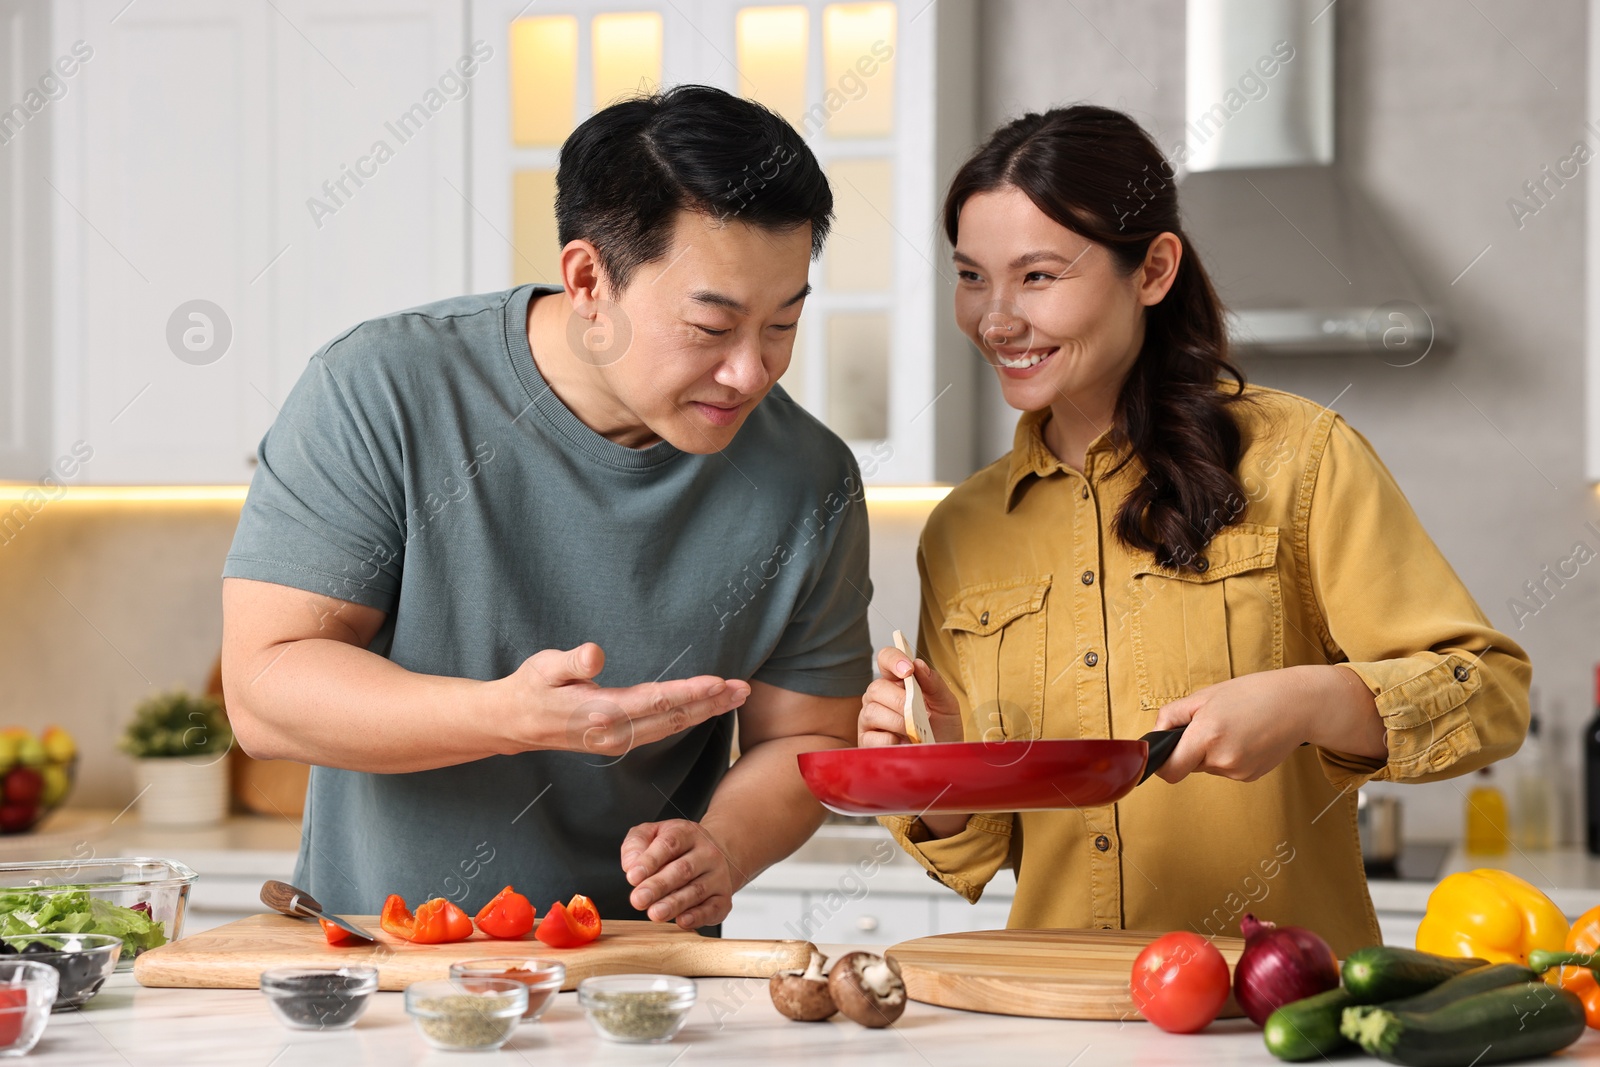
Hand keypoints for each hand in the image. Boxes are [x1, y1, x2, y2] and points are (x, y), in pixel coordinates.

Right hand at [500, 643, 748, 756]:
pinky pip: (661, 731)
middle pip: (672, 718)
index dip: (688, 692)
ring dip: (705, 712)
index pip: (654, 701)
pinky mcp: (618, 742)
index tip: (718, 682)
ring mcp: (617, 742)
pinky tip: (704, 709)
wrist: (513, 723)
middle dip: (710, 703)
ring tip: (735, 697)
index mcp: (599, 712)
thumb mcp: (543, 667)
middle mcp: (613, 733)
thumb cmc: (530, 688)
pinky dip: (687, 719)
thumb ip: (571, 662)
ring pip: (670, 727)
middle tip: (744, 689)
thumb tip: (594, 655)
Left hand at [621, 820, 737, 928]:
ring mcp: (718, 876)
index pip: (669, 844)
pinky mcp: (723, 898)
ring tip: (655, 913)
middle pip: (683, 869)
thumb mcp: (652, 834)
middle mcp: (707, 853)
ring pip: (696, 890)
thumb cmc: (676, 848)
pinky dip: (698, 916)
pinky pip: (712, 908)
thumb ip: (636, 844)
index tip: (633, 876)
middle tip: (639, 899)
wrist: (711, 855)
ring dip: (674, 904)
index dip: (650, 860)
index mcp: (687, 833)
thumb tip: (631, 865)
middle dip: (659, 886)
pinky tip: (682, 920)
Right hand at [857, 645, 963, 745]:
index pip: (886, 659)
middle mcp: (879, 698)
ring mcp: (870, 720)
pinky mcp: (867, 742)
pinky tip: (903, 744)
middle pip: (876, 687)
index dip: (893, 659)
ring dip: (899, 722)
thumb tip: (918, 664)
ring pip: (872, 711)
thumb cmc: (943, 729)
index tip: (908, 670)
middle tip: (922, 713)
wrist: (944, 757)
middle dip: (901, 700)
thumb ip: (933, 683)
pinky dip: (892, 741)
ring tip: (916, 732)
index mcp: (896, 682)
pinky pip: (872, 737)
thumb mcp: (946, 704)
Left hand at [1153, 665, 1384, 782]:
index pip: (1170, 771)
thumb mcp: (1205, 696)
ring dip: (1212, 751)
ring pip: (1208, 767)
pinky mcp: (1251, 777)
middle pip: (1189, 766)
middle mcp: (1222, 759)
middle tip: (1210, 724)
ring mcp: (1238, 771)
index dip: (1162, 764)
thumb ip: (1172, 715)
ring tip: (1233, 727)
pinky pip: (1226, 769)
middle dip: (1191, 749)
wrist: (1298, 705)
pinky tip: (1246, 737)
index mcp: (1207, 736)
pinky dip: (1229, 755)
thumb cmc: (1252, 694)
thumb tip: (1155, 734)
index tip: (1162, 756)